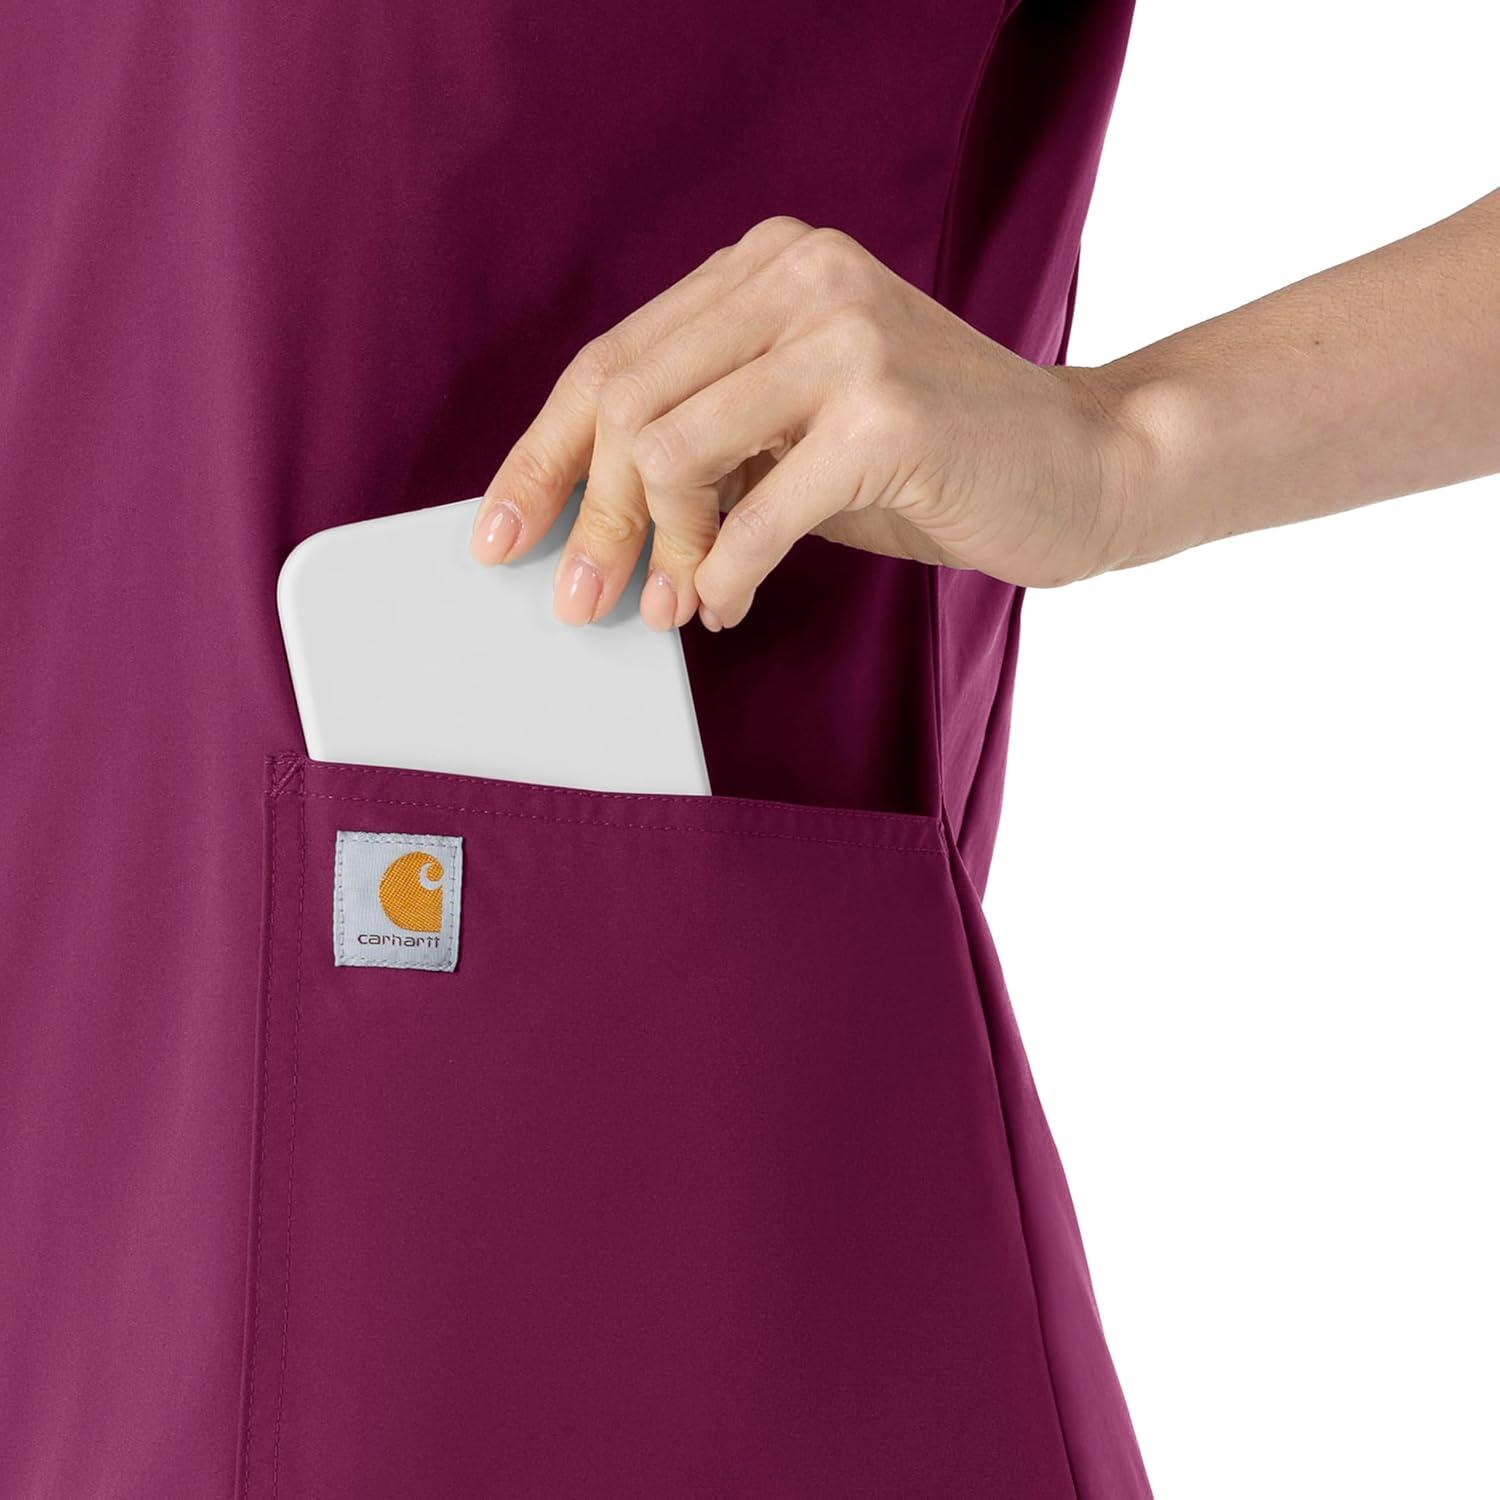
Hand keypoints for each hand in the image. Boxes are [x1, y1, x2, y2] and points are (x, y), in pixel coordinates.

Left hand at [470, 216, 1141, 629]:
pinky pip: (753, 513)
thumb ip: (705, 443)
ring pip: (669, 449)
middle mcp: (801, 276)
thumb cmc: (931, 459)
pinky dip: (723, 574)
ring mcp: (846, 334)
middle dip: (586, 518)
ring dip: (654, 551)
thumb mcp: (797, 434)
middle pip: (625, 403)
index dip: (542, 454)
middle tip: (578, 602)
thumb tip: (586, 519)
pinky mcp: (885, 411)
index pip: (612, 360)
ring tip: (666, 606)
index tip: (501, 532)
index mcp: (769, 266)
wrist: (1082, 465)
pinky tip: (726, 605)